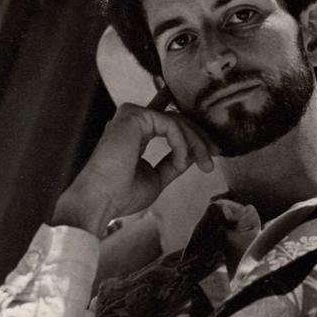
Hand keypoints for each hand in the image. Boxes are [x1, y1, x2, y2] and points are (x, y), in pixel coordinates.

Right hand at [52, 103, 216, 236]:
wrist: (100, 201)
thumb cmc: (121, 195)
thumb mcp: (157, 178)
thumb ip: (174, 162)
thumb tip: (195, 153)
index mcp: (135, 134)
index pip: (167, 122)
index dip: (192, 133)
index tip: (212, 150)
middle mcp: (132, 121)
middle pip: (177, 120)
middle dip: (200, 138)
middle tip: (215, 155)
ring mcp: (131, 116)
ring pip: (176, 120)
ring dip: (195, 142)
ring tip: (204, 164)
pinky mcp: (133, 116)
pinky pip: (170, 124)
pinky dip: (181, 144)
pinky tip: (181, 162)